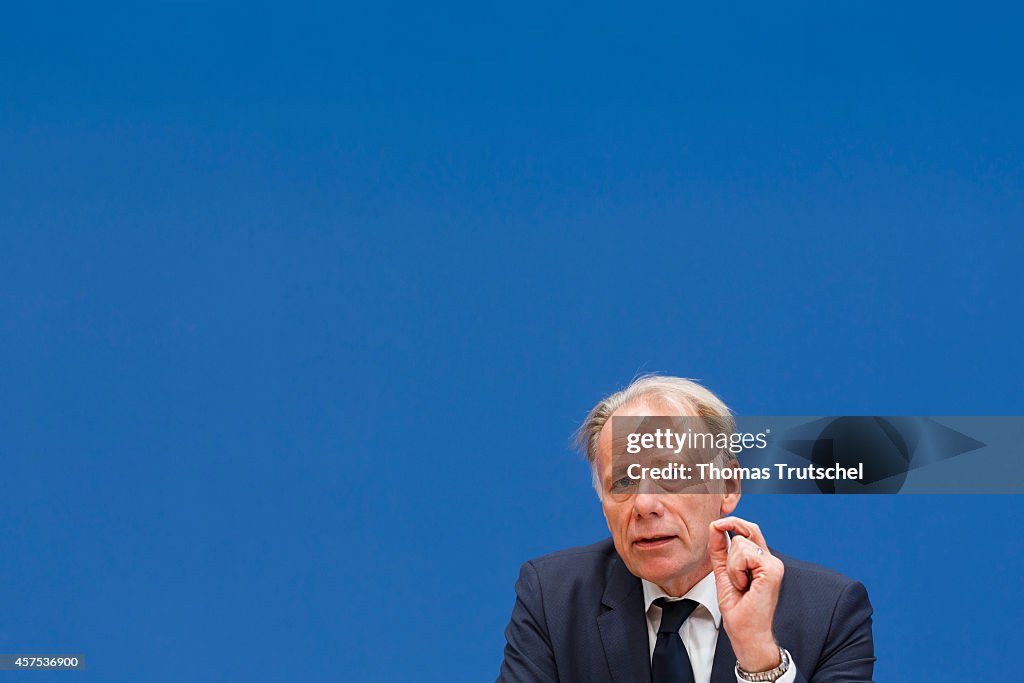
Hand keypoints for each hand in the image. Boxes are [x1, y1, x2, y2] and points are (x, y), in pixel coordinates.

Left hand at [708, 516, 784, 672]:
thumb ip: (720, 550)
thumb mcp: (723, 572)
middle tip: (734, 574)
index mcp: (762, 560)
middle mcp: (771, 560)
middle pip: (745, 531)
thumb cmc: (738, 609)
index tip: (718, 523)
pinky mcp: (772, 570)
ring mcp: (774, 564)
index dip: (734, 522)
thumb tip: (715, 526)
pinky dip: (736, 570)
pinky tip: (744, 585)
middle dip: (730, 549)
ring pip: (740, 543)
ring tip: (741, 585)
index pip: (750, 530)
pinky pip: (744, 554)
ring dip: (732, 566)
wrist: (746, 632)